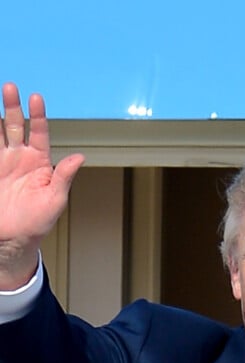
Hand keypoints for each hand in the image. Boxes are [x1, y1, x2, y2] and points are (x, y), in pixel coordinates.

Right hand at [0, 82, 83, 288]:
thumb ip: (64, 176)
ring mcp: (2, 162)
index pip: (39, 133)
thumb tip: (80, 157)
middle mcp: (20, 158)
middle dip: (13, 106)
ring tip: (0, 93)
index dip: (38, 116)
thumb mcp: (56, 199)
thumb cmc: (38, 221)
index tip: (36, 98)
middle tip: (11, 87)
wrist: (13, 237)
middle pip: (15, 125)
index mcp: (39, 162)